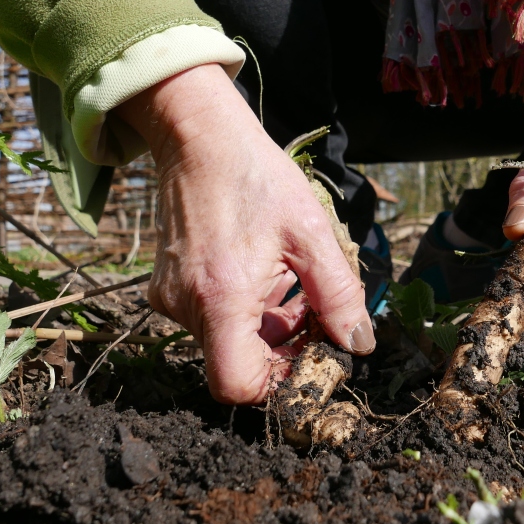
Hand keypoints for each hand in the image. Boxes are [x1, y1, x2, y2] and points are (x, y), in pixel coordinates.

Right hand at [115, 65, 374, 403]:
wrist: (199, 138)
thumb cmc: (257, 177)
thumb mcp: (312, 234)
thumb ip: (339, 295)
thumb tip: (358, 344)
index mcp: (223, 298)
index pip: (238, 385)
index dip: (278, 383)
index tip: (309, 355)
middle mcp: (187, 306)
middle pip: (237, 365)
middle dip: (283, 349)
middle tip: (314, 313)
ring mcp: (170, 298)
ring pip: (227, 343)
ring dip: (268, 327)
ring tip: (292, 283)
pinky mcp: (165, 288)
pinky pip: (210, 320)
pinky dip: (244, 310)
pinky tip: (265, 274)